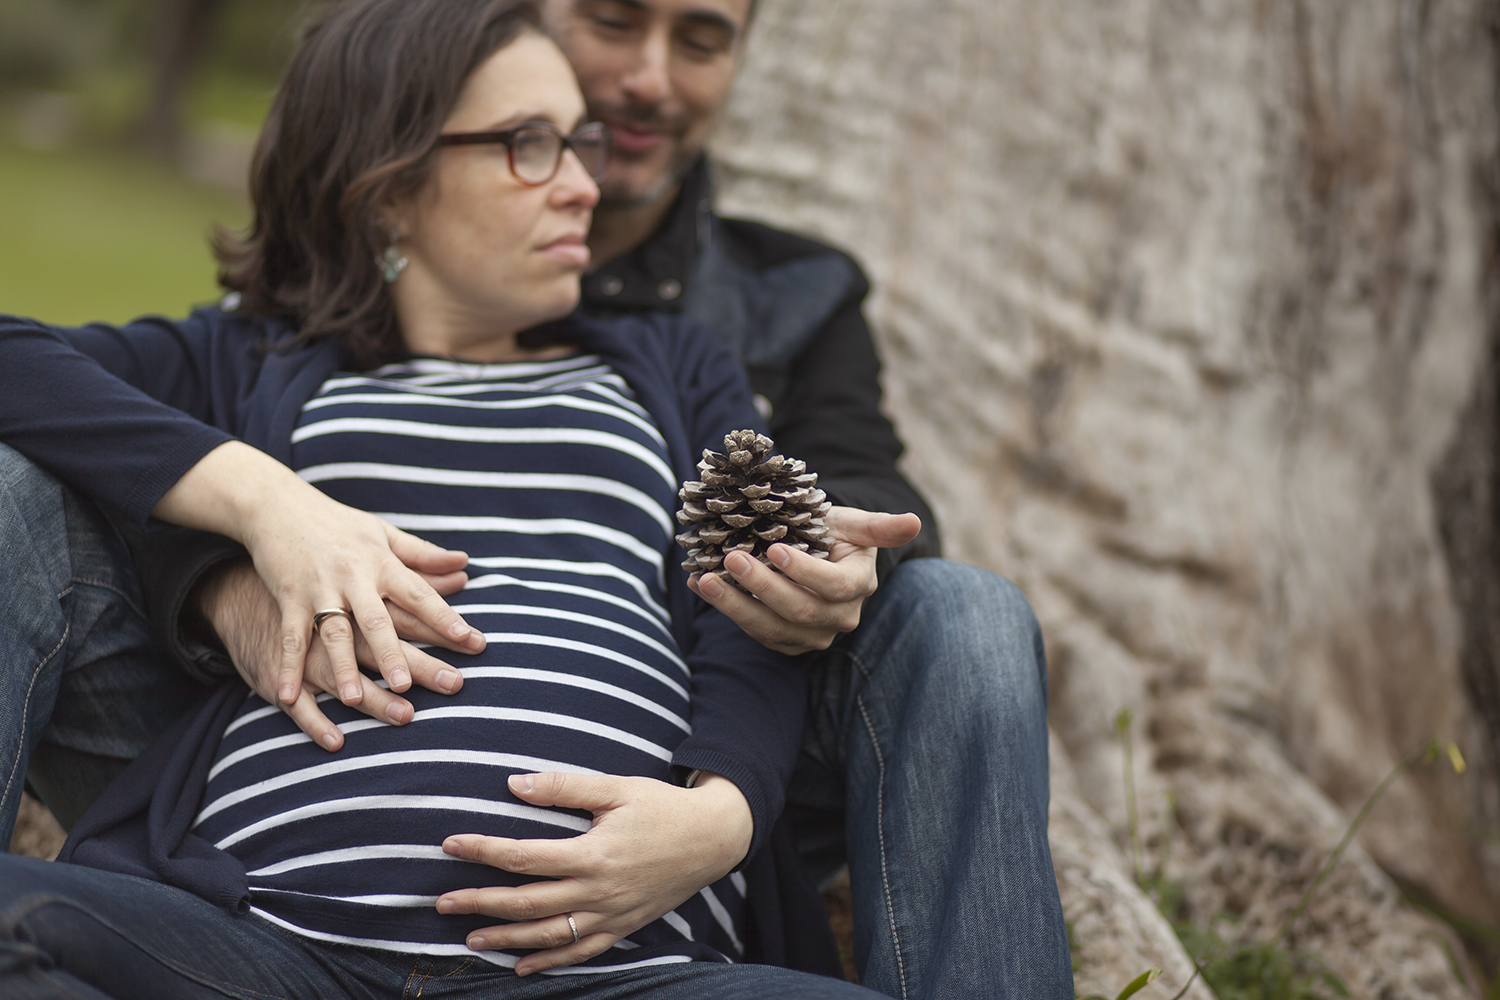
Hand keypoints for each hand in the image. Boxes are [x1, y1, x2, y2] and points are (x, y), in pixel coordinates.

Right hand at [154, 441, 485, 706]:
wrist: (279, 505)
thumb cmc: (339, 524)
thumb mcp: (384, 534)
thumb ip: (424, 555)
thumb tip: (465, 564)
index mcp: (382, 561)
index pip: (420, 593)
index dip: (444, 617)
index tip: (470, 640)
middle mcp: (353, 576)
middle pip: (377, 619)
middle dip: (392, 653)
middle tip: (408, 685)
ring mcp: (320, 588)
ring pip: (335, 632)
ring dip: (343, 666)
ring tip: (355, 699)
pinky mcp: (288, 597)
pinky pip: (290, 636)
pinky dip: (289, 665)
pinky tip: (290, 696)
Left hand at [436, 771, 752, 974]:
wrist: (712, 838)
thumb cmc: (662, 807)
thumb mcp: (617, 787)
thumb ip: (565, 786)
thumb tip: (514, 783)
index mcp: (592, 854)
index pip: (524, 856)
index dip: (483, 850)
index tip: (450, 844)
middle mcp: (598, 891)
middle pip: (526, 903)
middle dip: (480, 903)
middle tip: (442, 903)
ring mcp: (610, 915)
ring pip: (548, 935)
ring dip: (505, 939)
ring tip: (471, 938)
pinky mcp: (622, 926)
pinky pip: (580, 952)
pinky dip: (549, 963)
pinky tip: (522, 967)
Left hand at [688, 506, 921, 654]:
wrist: (816, 553)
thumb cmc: (832, 532)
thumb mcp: (852, 522)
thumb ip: (878, 525)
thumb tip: (915, 521)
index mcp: (859, 585)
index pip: (833, 586)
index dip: (803, 571)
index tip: (774, 548)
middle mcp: (839, 617)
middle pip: (799, 610)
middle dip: (762, 586)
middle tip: (730, 559)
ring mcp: (812, 635)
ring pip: (772, 628)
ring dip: (735, 605)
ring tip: (705, 579)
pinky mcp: (786, 642)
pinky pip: (755, 632)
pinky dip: (727, 609)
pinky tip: (700, 585)